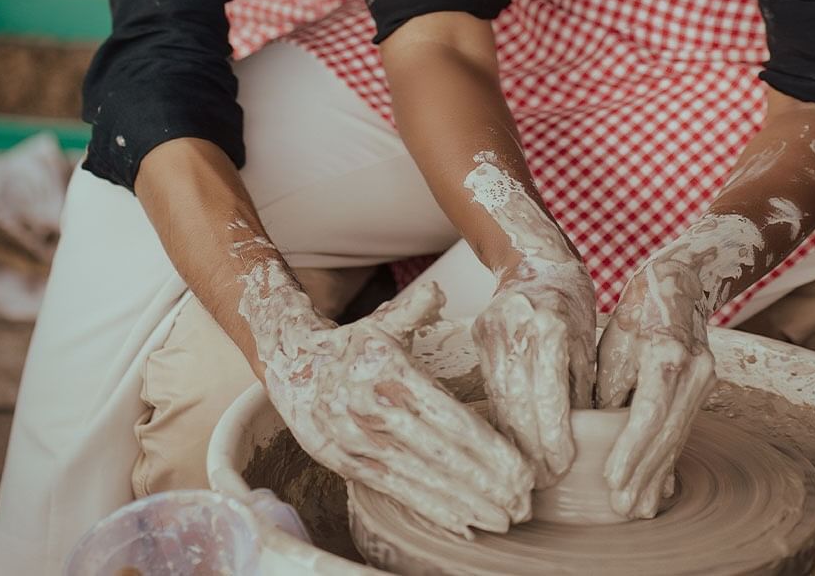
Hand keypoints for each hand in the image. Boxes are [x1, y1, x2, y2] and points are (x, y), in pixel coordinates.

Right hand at [259, 278, 533, 536]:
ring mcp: (362, 443)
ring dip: (465, 504)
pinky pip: (397, 491)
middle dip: (486, 484)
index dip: (488, 450)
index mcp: (392, 376)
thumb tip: (437, 292)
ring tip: (501, 518)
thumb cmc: (351, 345)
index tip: (520, 468)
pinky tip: (461, 522)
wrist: (291, 367)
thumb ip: (414, 308)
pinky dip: (431, 509)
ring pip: (423, 480)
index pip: (450, 421)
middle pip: (443, 457)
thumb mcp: (382, 321)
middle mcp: (377, 414)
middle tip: (522, 503)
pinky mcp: (350, 465)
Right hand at [472, 254, 596, 487]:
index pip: (550, 396)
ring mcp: (492, 330)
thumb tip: (580, 441)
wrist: (534, 258)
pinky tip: (508, 445)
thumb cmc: (571, 300)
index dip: (553, 438)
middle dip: (529, 450)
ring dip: (510, 442)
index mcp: (551, 324)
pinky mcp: (477, 336)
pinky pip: (489, 387)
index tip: (560, 469)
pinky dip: (499, 419)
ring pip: (500, 399)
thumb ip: (580, 387)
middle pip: (520, 403)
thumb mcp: (587, 342)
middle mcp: (517, 326)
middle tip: (539, 485)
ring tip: (523, 474)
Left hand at [595, 254, 714, 518]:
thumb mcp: (614, 344)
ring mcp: (705, 379)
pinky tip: (660, 485)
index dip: (630, 450)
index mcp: (666, 352)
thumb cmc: (636, 312)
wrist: (679, 284)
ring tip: (640, 507)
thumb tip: (594, 436)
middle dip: (644, 473)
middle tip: (624, 507)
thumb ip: (608, 390)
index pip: (648, 412)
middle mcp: (694, 369)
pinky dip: (669, 456)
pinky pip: (683, 428)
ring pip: (678, 434)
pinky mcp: (705, 388)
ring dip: (658, 473)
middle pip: (667, 432)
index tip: (612, 480)